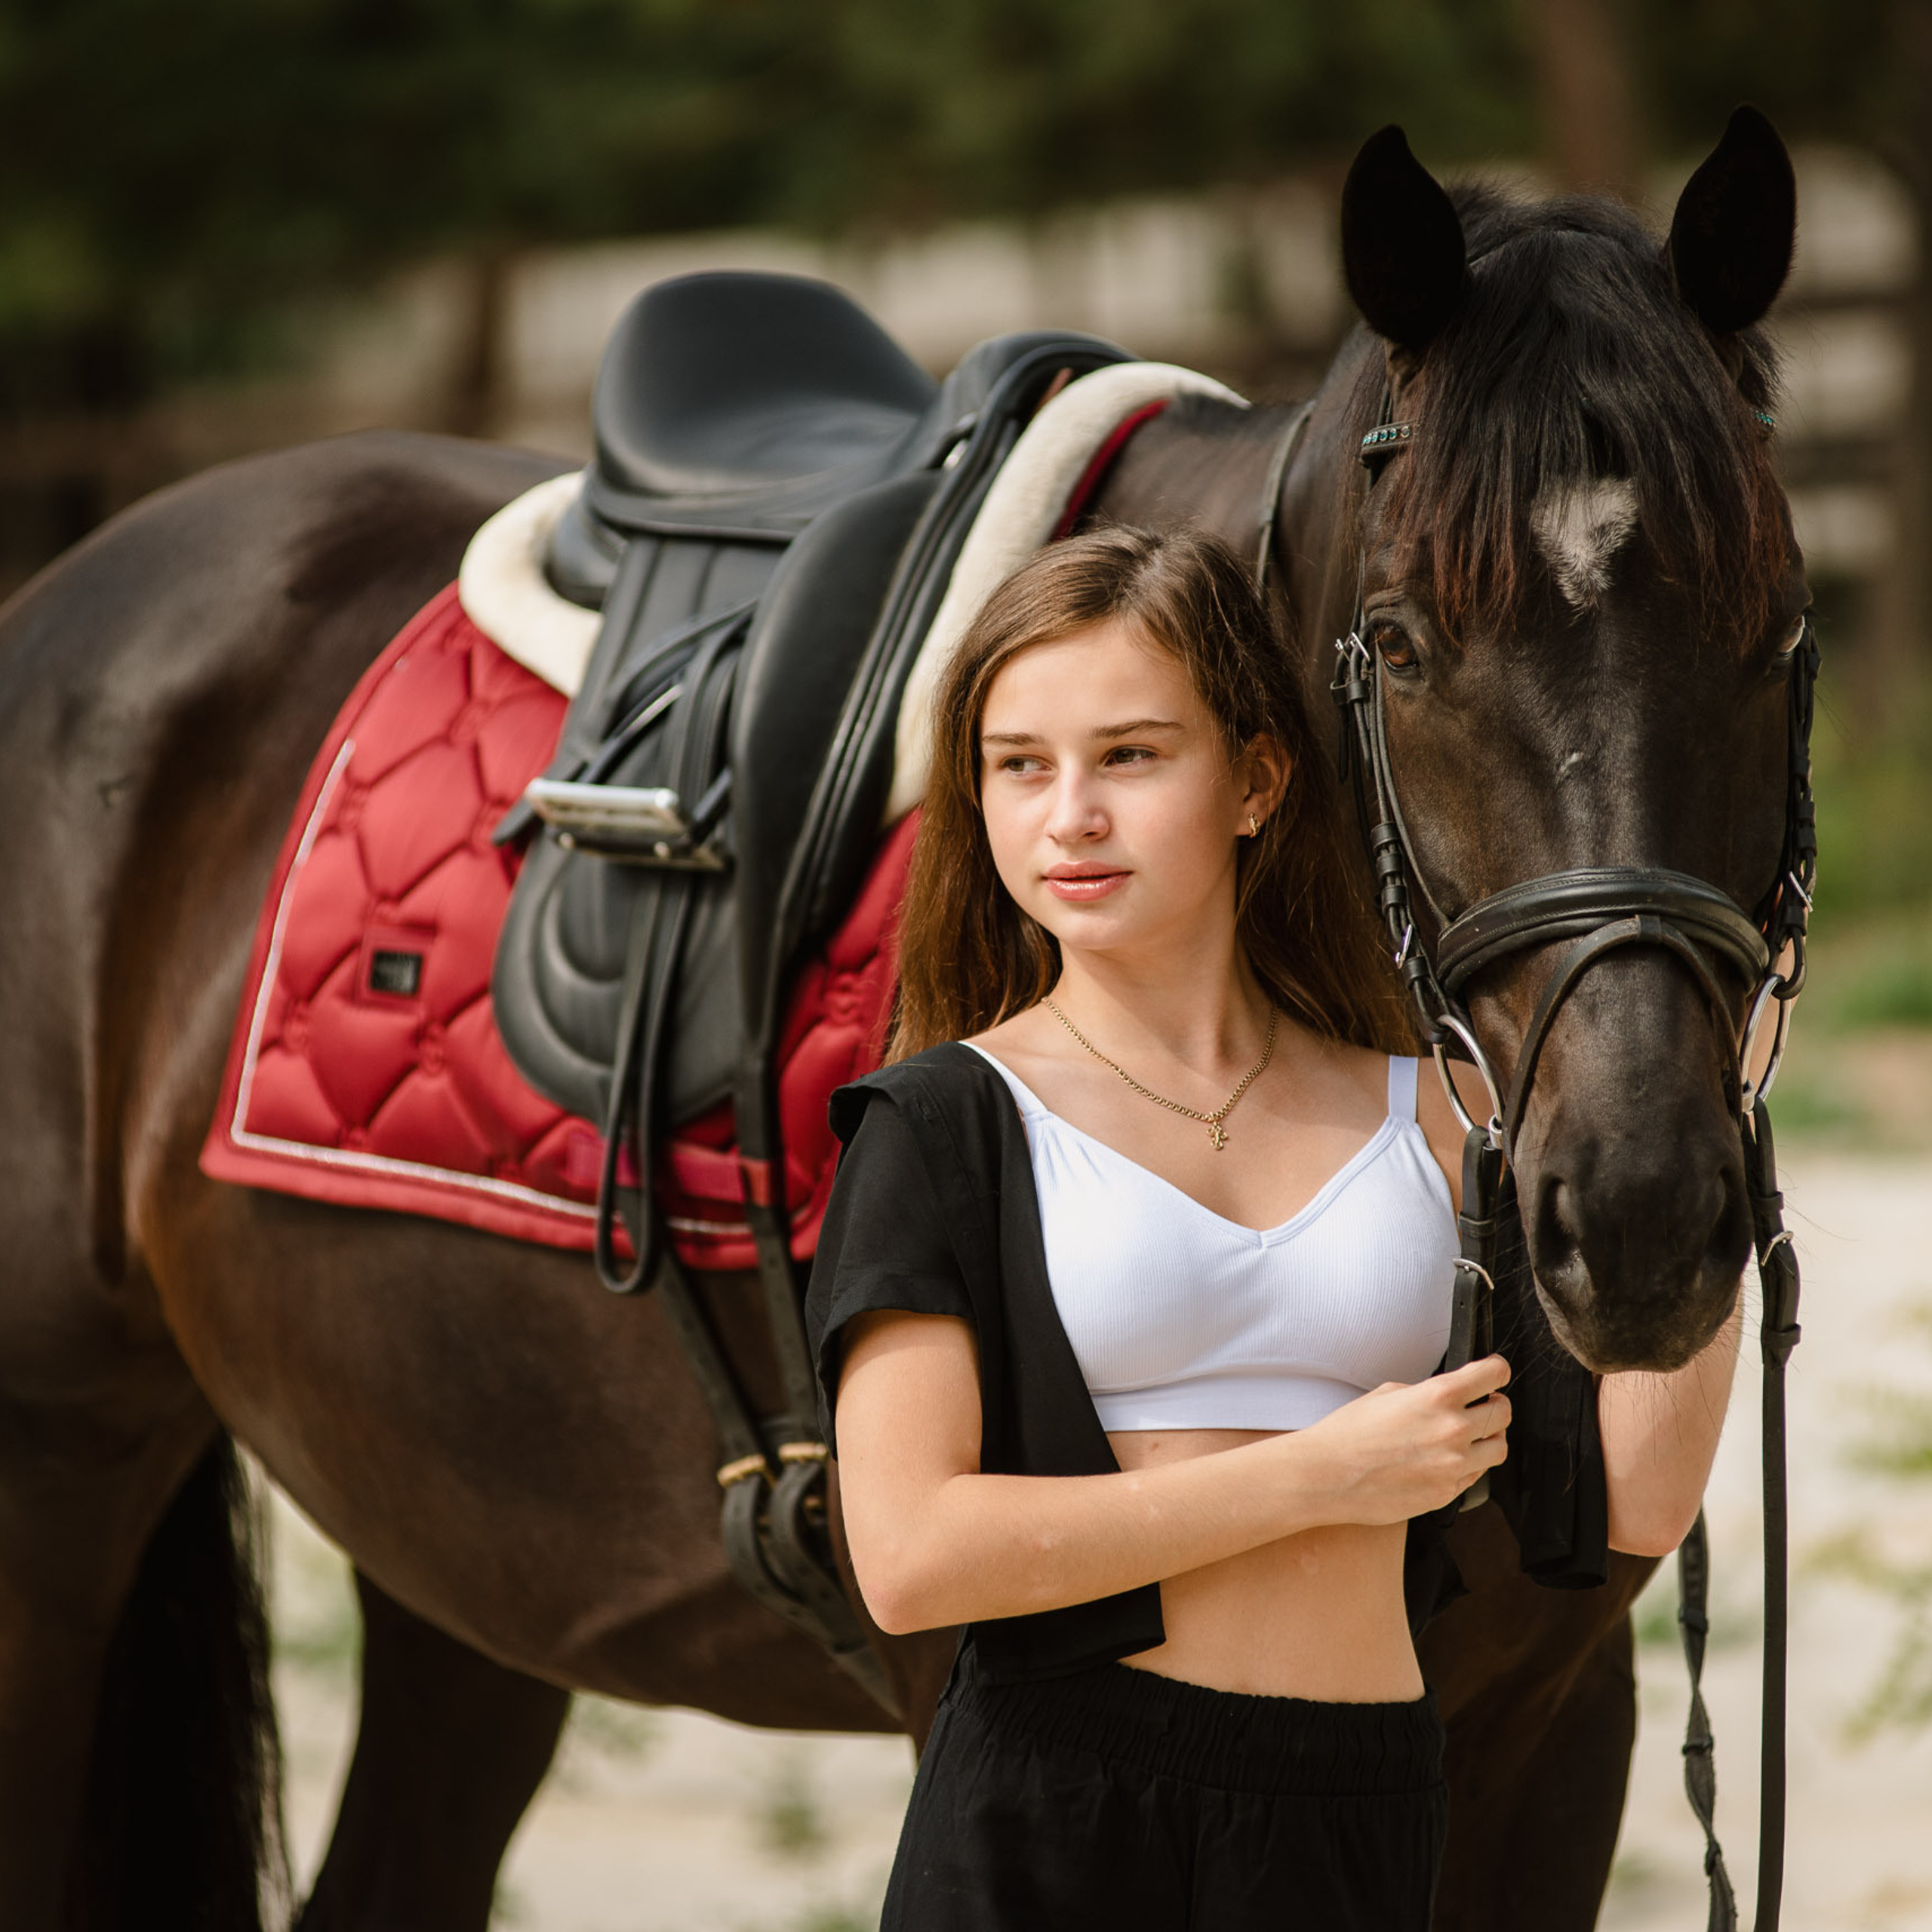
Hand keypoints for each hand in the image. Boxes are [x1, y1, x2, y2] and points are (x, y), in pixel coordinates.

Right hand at [1292, 1355, 1511, 1526]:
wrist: (1327, 1475)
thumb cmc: (1348, 1434)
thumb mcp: (1387, 1394)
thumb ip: (1427, 1392)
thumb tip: (1448, 1396)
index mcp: (1437, 1397)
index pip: (1493, 1375)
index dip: (1497, 1370)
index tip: (1495, 1373)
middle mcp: (1452, 1430)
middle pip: (1503, 1412)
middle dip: (1495, 1404)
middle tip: (1483, 1405)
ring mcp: (1453, 1466)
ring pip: (1499, 1448)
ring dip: (1489, 1439)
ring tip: (1469, 1437)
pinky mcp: (1447, 1494)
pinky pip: (1475, 1476)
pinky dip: (1468, 1466)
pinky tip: (1444, 1460)